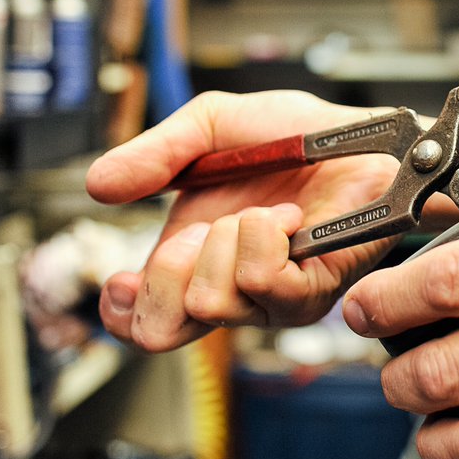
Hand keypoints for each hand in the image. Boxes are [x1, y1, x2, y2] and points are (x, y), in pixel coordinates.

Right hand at [86, 91, 399, 351]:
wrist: (360, 135)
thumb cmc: (296, 138)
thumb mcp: (209, 127)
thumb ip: (154, 155)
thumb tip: (98, 184)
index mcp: (193, 263)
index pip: (141, 325)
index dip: (119, 314)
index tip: (120, 279)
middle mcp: (230, 292)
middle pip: (161, 331)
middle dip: (167, 268)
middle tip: (201, 229)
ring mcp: (271, 300)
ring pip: (210, 301)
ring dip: (226, 240)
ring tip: (262, 211)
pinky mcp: (312, 293)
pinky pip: (263, 282)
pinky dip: (264, 237)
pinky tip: (286, 219)